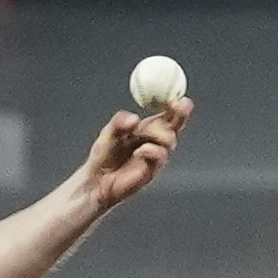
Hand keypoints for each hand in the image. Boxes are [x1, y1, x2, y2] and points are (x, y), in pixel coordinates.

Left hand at [72, 96, 191, 209]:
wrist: (97, 179)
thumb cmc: (104, 154)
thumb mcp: (109, 132)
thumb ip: (120, 122)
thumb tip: (135, 119)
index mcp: (147, 127)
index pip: (167, 114)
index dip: (175, 105)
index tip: (176, 98)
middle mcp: (155, 140)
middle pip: (175, 125)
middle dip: (180, 114)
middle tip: (177, 106)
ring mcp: (156, 155)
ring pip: (170, 139)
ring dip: (159, 133)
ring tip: (142, 134)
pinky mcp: (153, 169)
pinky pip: (160, 156)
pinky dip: (151, 150)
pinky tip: (139, 152)